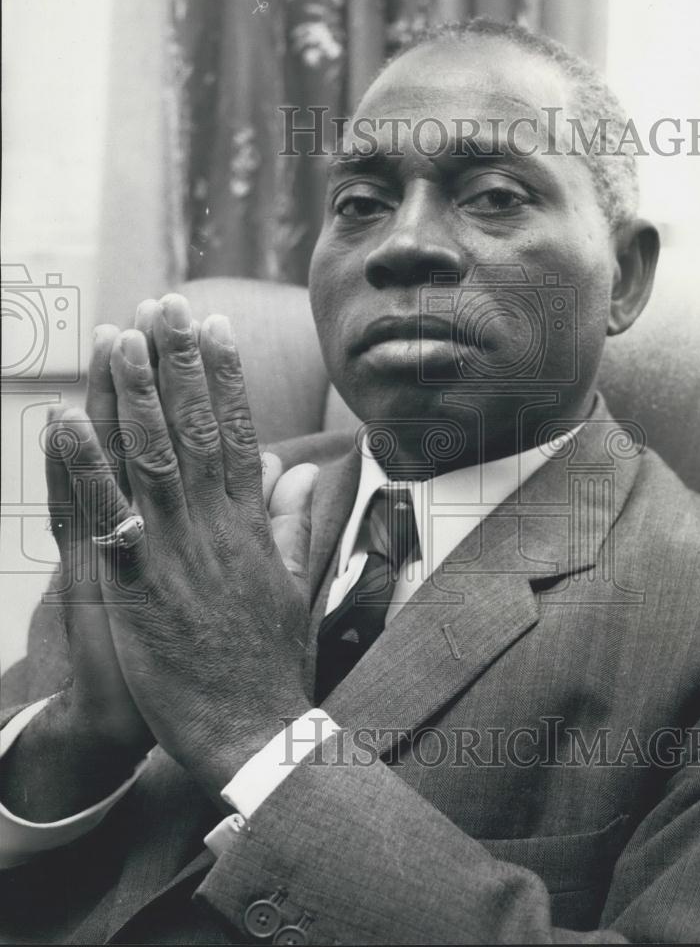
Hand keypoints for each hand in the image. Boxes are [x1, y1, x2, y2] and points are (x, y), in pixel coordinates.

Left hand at [55, 295, 315, 793]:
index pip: (240, 435)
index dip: (227, 379)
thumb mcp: (292, 585)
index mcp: (251, 526)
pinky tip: (67, 420)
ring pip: (156, 458)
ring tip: (120, 335)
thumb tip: (295, 472)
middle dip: (181, 363)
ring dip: (136, 394)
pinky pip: (109, 517)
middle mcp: (217, 527)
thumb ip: (291, 524)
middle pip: (198, 430)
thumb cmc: (269, 661)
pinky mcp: (140, 588)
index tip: (216, 331)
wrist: (255, 731)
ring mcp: (179, 554)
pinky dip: (86, 467)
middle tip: (168, 304)